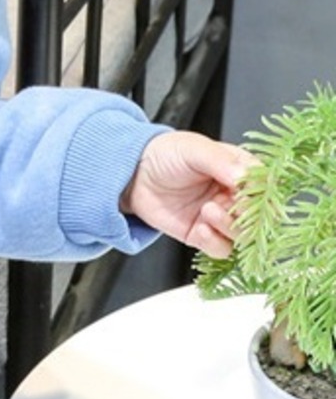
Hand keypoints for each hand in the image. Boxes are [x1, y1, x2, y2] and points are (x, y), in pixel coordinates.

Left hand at [120, 130, 252, 257]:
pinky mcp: (203, 234)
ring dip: (229, 227)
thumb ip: (221, 162)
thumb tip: (245, 177)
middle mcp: (234, 195)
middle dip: (246, 215)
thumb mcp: (194, 149)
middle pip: (258, 215)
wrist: (133, 174)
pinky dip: (213, 242)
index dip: (262, 194)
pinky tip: (200, 228)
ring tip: (208, 211)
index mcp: (240, 170)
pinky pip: (220, 249)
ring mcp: (220, 217)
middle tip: (228, 206)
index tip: (249, 195)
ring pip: (242, 235)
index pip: (266, 186)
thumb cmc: (165, 154)